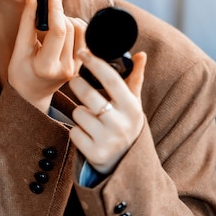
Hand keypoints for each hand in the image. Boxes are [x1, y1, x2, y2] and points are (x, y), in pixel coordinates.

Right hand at [8, 0, 85, 111]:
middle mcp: (66, 68)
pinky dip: (76, 27)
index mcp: (46, 67)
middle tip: (46, 8)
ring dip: (68, 19)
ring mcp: (77, 68)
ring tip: (54, 23)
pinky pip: (85, 37)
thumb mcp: (19, 48)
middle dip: (58, 13)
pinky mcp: (82, 65)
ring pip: (81, 30)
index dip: (56, 9)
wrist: (32, 94)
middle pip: (69, 28)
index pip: (58, 31)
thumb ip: (27, 22)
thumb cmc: (22, 72)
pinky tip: (64, 29)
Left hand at [69, 49, 146, 174]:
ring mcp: (108, 141)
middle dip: (77, 84)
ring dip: (79, 112)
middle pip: (88, 94)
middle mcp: (121, 124)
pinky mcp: (94, 154)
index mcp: (132, 108)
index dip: (95, 63)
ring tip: (90, 118)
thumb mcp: (133, 104)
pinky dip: (77, 131)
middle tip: (76, 82)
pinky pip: (74, 132)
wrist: (126, 164)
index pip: (111, 79)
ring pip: (78, 112)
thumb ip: (135, 79)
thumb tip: (141, 54)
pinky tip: (88, 135)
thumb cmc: (126, 125)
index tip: (83, 52)